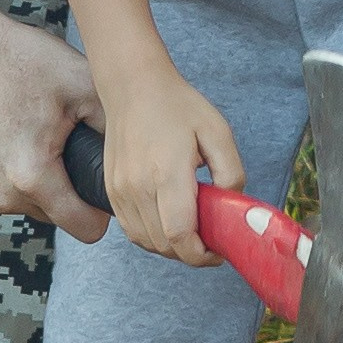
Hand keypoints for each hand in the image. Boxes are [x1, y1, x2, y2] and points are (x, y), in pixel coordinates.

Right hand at [0, 0, 108, 236]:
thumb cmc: (17, 58)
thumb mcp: (81, 83)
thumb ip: (116, 126)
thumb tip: (139, 158)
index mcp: (32, 176)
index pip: (87, 230)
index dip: (105, 208)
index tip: (109, 179)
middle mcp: (2, 195)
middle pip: (62, 216)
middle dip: (74, 189)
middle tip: (76, 142)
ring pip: (36, 205)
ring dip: (48, 182)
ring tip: (47, 134)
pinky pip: (13, 192)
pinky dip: (23, 173)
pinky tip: (24, 134)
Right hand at [93, 57, 244, 266]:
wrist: (133, 86)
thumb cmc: (177, 105)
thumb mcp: (218, 131)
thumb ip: (231, 172)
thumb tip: (231, 205)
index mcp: (166, 173)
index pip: (180, 236)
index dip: (201, 255)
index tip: (218, 252)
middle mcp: (137, 187)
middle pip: (164, 245)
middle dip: (190, 254)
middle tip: (211, 242)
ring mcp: (120, 190)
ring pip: (146, 242)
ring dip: (171, 248)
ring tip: (192, 233)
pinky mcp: (111, 190)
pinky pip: (131, 230)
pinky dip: (152, 237)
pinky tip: (169, 223)